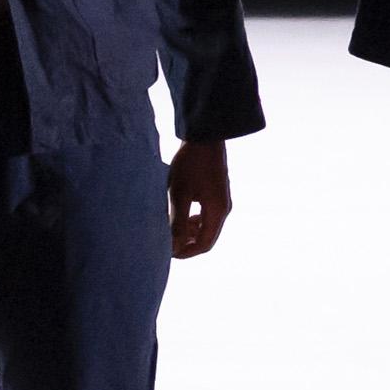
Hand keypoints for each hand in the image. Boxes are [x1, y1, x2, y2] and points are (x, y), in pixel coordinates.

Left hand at [168, 139, 233, 256]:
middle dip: (186, 243)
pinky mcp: (217, 194)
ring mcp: (222, 201)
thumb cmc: (191, 164)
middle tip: (165, 241)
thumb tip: (172, 247)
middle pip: (206, 238)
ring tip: (169, 226)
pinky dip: (193, 220)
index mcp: (217, 212)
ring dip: (189, 232)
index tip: (166, 252)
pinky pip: (207, 216)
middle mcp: (224, 209)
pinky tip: (179, 213)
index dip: (185, 252)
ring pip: (206, 227)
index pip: (203, 245)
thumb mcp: (179, 194)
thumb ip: (176, 222)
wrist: (205, 136)